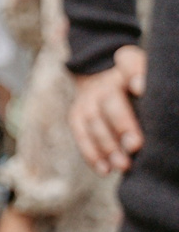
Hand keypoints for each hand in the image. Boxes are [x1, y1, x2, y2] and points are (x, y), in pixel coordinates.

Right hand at [70, 44, 147, 174]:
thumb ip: (156, 89)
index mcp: (129, 67)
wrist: (105, 83)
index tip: (141, 88)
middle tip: (135, 146)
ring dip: (108, 146)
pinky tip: (105, 169)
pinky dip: (92, 154)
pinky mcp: (76, 115)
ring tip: (124, 165)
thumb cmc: (141, 90)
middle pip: (110, 100)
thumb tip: (150, 96)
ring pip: (94, 121)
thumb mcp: (150, 82)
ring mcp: (88, 98)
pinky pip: (81, 135)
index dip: (134, 72)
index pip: (129, 62)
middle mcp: (106, 81)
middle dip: (121, 124)